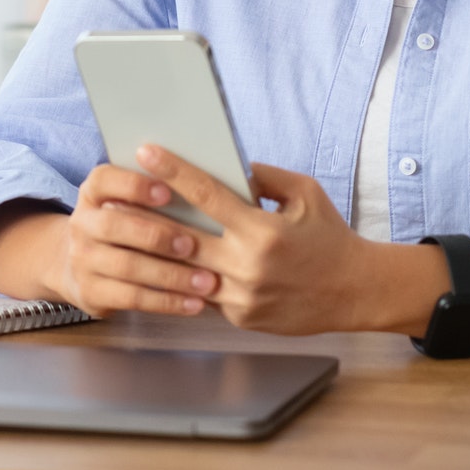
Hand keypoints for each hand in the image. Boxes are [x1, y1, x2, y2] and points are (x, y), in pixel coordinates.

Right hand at [43, 163, 220, 319]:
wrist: (80, 266)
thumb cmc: (124, 226)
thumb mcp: (127, 203)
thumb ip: (156, 191)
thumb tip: (211, 181)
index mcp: (93, 193)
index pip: (104, 179)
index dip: (134, 185)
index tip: (168, 191)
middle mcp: (81, 224)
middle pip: (113, 225)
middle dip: (156, 235)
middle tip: (192, 245)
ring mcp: (82, 260)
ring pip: (127, 267)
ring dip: (171, 275)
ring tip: (207, 281)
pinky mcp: (91, 293)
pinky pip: (132, 298)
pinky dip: (167, 301)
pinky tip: (195, 303)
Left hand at [136, 144, 373, 334]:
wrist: (354, 291)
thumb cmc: (330, 236)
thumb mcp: (304, 193)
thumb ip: (263, 177)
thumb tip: (226, 165)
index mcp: (262, 230)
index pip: (207, 195)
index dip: (173, 172)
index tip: (147, 152)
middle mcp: (247, 265)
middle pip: (182, 237)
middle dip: (146, 215)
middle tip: (115, 195)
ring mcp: (242, 296)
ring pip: (184, 272)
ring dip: (153, 252)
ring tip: (126, 231)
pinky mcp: (240, 317)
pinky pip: (202, 295)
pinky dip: (182, 279)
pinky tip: (157, 264)